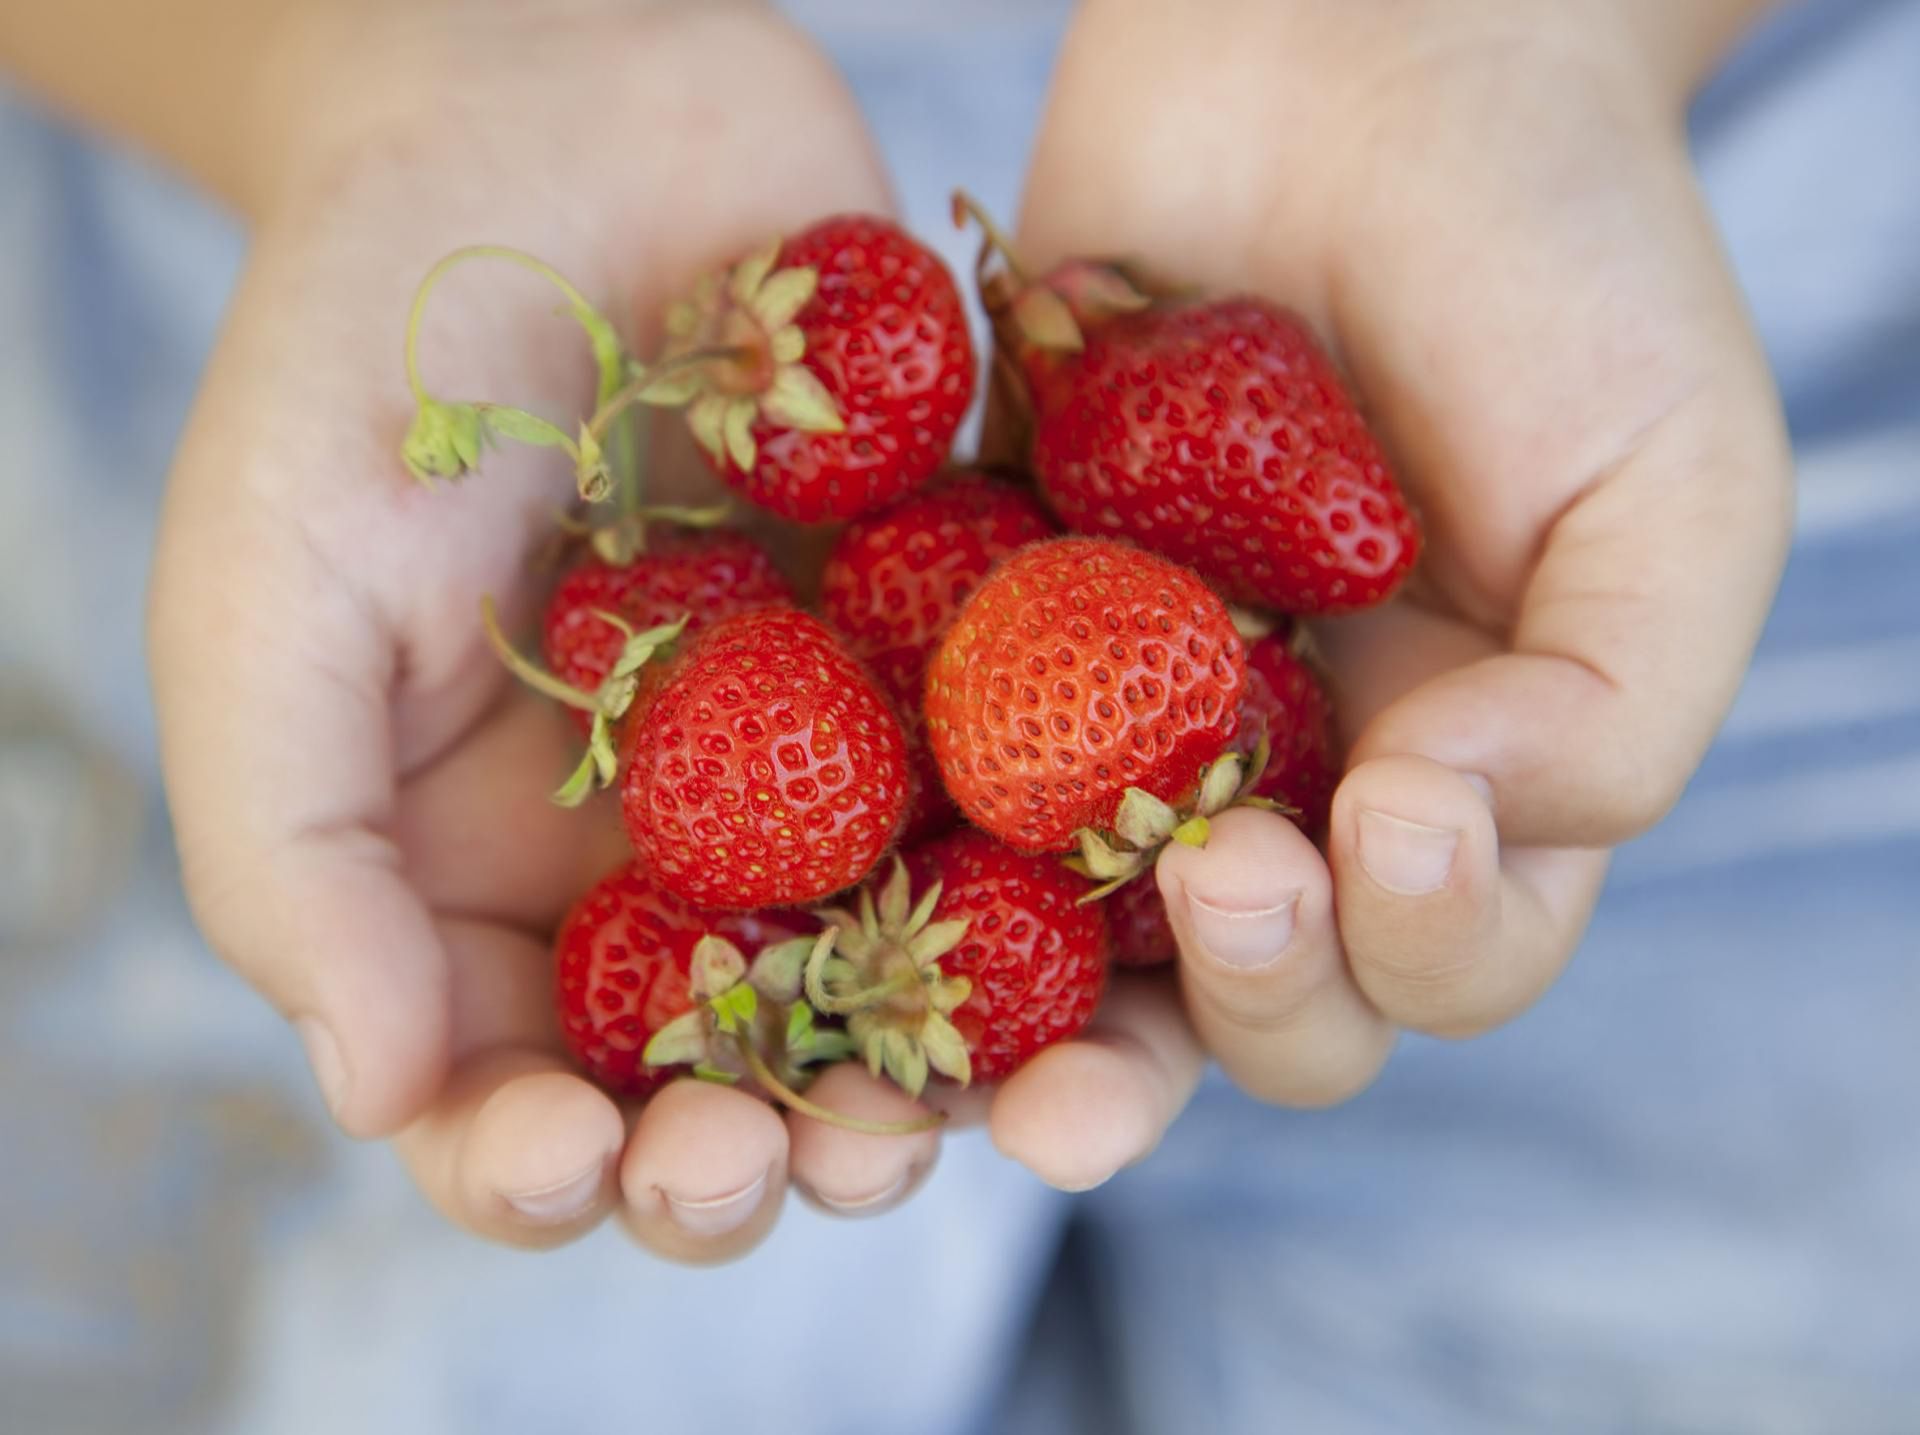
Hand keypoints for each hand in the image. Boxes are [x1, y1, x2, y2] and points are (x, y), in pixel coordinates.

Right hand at [147, 0, 973, 1259]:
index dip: (544, 1165)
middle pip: (738, 1075)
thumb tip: (379, 1097)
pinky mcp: (966, 661)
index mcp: (494, 882)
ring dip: (950, 1069)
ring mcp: (836, 767)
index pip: (516, 1092)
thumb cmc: (369, 360)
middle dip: (770, 1151)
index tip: (581, 1156)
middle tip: (804, 1154)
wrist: (554, 115)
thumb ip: (297, 854)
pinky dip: (1083, 874)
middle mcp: (680, 857)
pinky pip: (1042, 795)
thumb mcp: (270, 597)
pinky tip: (1106, 908)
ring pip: (914, 981)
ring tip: (971, 1095)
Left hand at [980, 0, 1791, 1170]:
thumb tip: (1439, 831)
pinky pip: (922, 754)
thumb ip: (1611, 709)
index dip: (1418, 944)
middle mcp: (1285, 782)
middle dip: (1243, 1000)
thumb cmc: (1556, 268)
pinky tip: (850, 854)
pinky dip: (888, 823)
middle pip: (1255, 1000)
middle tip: (1223, 888)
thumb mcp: (1672, 492)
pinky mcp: (982, 621)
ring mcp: (1119, 715)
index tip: (1397, 811)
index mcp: (1462, 789)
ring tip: (1005, 1024)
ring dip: (1038, 1018)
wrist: (1354, 65)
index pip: (1438, 960)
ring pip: (1070, 941)